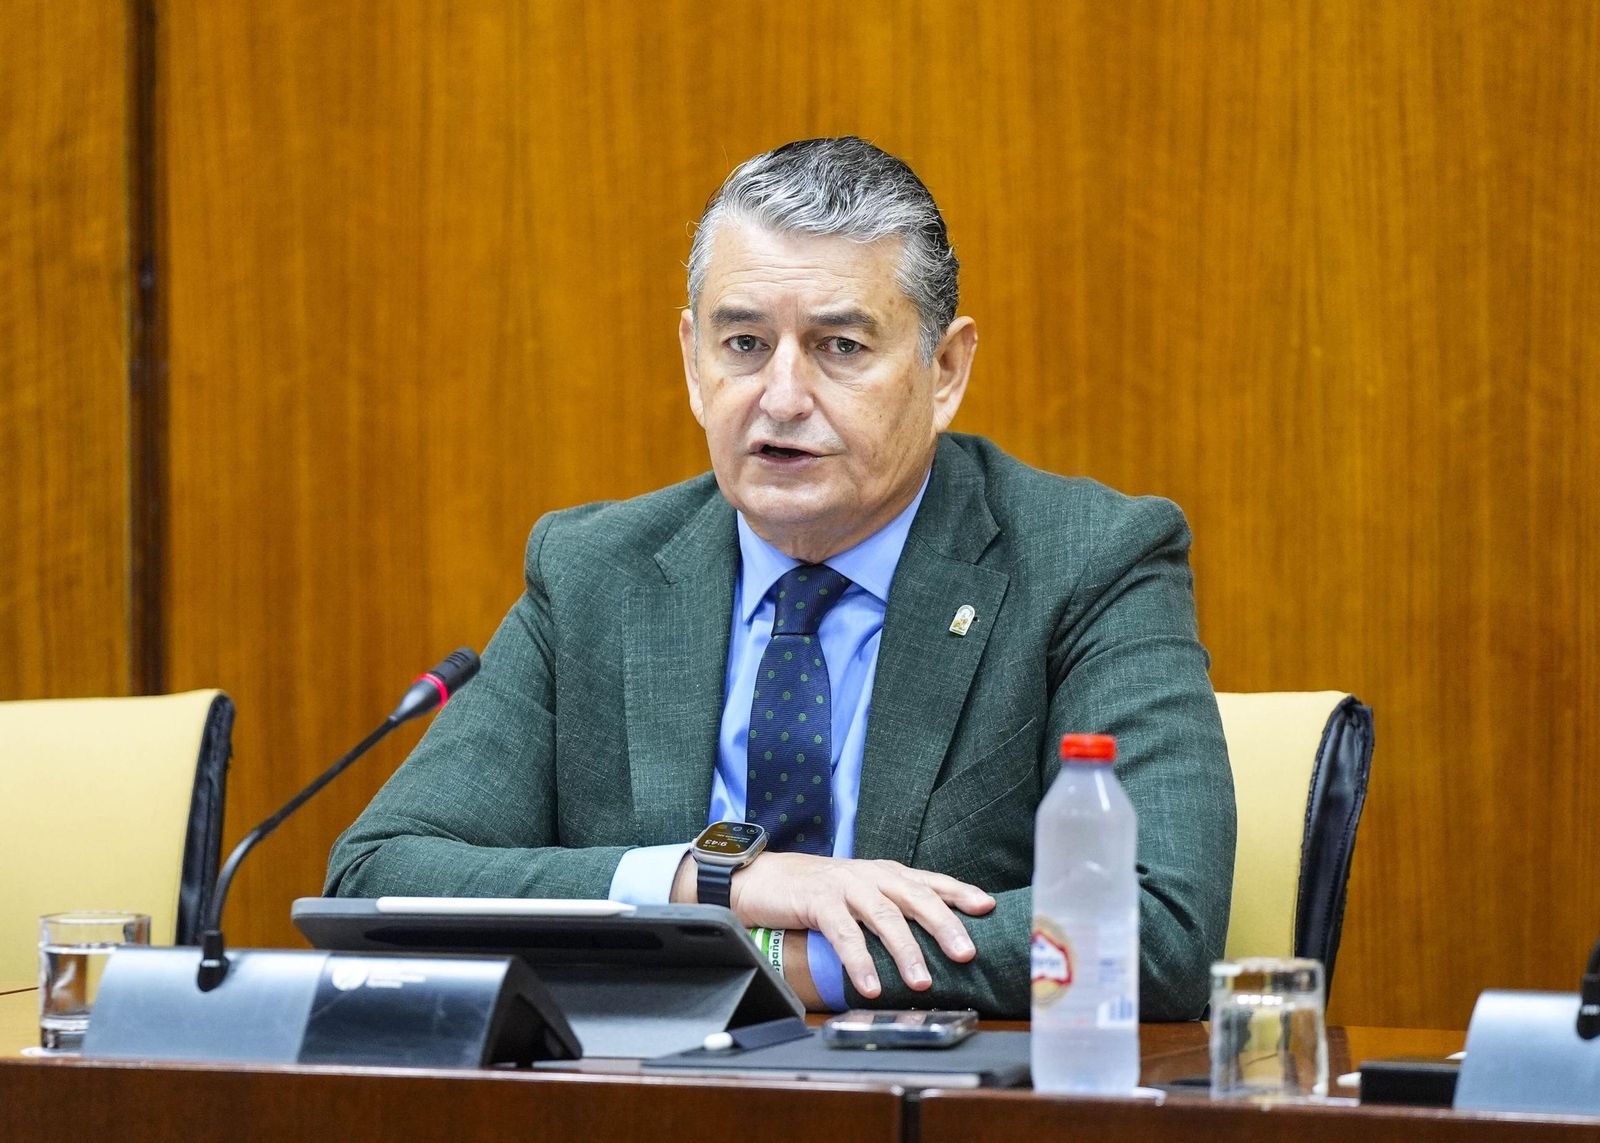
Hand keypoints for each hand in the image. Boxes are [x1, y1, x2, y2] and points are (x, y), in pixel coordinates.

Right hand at [728, 852, 994, 998]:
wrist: (759, 878)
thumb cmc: (813, 892)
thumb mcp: (858, 895)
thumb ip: (888, 909)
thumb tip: (925, 945)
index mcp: (885, 874)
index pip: (930, 881)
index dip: (960, 892)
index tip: (988, 907)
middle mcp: (870, 875)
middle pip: (916, 896)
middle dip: (944, 925)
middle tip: (966, 953)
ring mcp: (845, 885)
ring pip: (884, 917)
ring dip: (907, 951)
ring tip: (922, 982)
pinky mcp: (818, 900)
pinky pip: (845, 934)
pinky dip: (860, 961)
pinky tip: (871, 986)